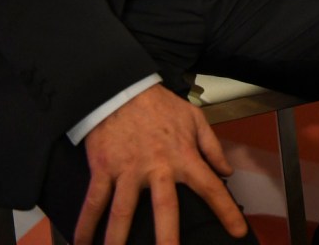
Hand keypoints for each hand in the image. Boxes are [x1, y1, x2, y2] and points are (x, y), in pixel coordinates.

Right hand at [76, 85, 245, 244]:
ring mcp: (127, 170)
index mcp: (183, 156)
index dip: (226, 211)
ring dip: (118, 238)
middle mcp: (156, 168)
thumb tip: (227, 172)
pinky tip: (81, 243)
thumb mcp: (195, 118)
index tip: (237, 232)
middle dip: (168, 237)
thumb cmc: (160, 105)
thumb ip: (212, 147)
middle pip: (164, 208)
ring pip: (123, 212)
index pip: (210, 187)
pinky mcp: (103, 169)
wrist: (122, 88)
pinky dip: (85, 224)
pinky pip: (94, 201)